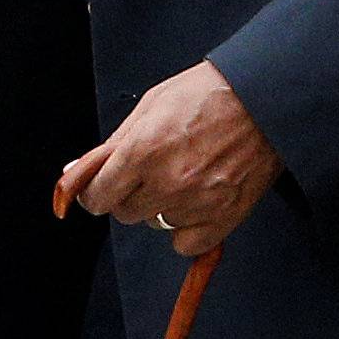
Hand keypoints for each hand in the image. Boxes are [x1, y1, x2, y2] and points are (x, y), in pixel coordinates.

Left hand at [55, 61, 281, 257]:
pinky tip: (195, 200)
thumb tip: (75, 173)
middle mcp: (168, 181)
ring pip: (155, 224)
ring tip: (182, 174)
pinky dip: (186, 227)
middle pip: (124, 213)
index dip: (94, 191)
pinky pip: (185, 243)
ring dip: (160, 206)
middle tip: (148, 171)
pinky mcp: (224, 219)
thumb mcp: (149, 106)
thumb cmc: (206, 94)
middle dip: (128, 194)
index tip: (99, 187)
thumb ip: (111, 145)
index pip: (98, 197)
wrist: (263, 100)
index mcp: (143, 150)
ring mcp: (197, 203)